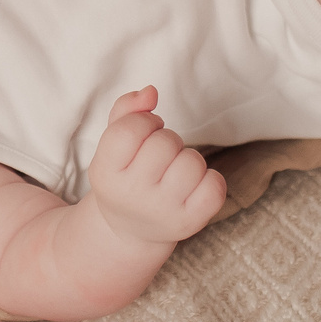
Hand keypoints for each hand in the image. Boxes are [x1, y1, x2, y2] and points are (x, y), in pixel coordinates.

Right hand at [86, 87, 226, 244]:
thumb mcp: (112, 146)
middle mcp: (131, 196)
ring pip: (193, 161)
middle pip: (165, 143)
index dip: (144, 121)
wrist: (130, 230)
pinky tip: (192, 187)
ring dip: (188, 159)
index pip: (130, 129)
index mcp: (105, 173)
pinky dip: (209, 180)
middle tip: (159, 156)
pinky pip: (215, 186)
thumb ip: (126, 110)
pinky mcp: (190, 223)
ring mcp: (162, 212)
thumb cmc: (125, 176)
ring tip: (174, 172)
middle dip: (167, 140)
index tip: (144, 132)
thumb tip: (151, 91)